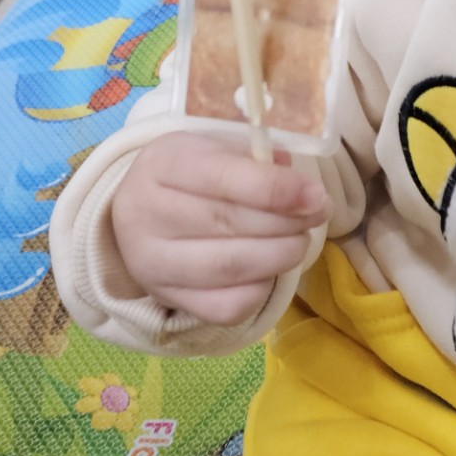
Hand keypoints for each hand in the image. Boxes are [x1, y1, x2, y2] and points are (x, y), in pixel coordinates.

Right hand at [110, 128, 329, 326]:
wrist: (138, 218)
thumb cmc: (190, 176)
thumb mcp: (216, 149)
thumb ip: (257, 160)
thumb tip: (301, 187)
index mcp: (161, 164)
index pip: (222, 177)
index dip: (276, 188)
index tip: (316, 195)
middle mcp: (148, 215)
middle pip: (229, 223)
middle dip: (287, 221)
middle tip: (318, 214)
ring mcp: (154, 264)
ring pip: (230, 268)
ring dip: (281, 255)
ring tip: (300, 240)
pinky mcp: (169, 300)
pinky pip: (226, 306)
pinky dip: (262, 289)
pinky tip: (270, 268)